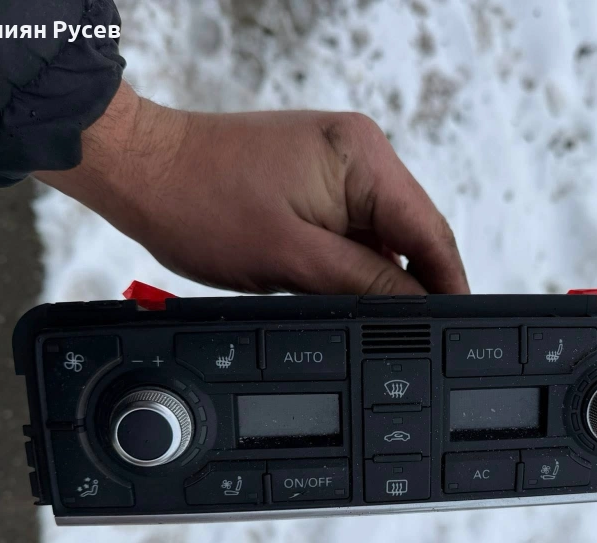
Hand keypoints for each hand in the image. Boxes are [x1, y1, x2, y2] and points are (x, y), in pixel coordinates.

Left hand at [35, 81, 468, 294]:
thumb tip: (415, 310)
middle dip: (410, 283)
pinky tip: (335, 287)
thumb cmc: (200, 203)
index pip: (430, 231)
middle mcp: (360, 153)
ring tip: (359, 311)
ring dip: (375, 275)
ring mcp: (338, 165)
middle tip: (406, 335)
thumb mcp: (292, 259)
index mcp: (363, 158)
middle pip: (412, 233)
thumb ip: (364, 286)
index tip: (454, 324)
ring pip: (382, 236)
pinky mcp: (318, 180)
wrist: (142, 172)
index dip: (447, 284)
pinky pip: (354, 229)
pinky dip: (350, 262)